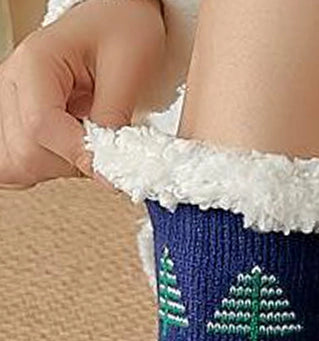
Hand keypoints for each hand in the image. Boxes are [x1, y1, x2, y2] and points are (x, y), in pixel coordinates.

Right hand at [0, 0, 164, 188]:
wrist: (117, 16)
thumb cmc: (123, 28)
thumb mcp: (129, 68)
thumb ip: (112, 120)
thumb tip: (106, 167)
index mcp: (36, 62)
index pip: (41, 126)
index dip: (77, 155)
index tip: (110, 169)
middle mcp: (14, 81)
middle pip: (26, 152)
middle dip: (70, 162)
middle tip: (103, 147)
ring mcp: (11, 102)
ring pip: (20, 163)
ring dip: (60, 167)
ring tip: (87, 142)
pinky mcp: (18, 118)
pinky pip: (14, 162)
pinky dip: (42, 168)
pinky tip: (67, 154)